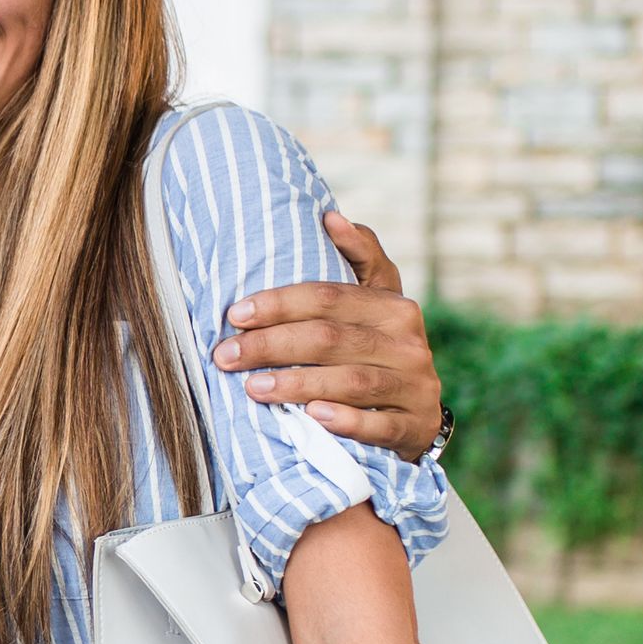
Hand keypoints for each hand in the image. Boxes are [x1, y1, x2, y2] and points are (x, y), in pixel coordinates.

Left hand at [214, 211, 445, 462]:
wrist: (416, 415)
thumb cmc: (379, 351)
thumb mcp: (377, 302)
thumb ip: (360, 258)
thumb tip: (330, 217)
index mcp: (394, 306)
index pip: (329, 297)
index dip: (278, 304)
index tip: (234, 314)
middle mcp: (409, 342)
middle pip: (330, 338)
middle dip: (271, 345)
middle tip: (225, 356)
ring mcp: (415, 386)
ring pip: (351, 381)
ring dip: (296, 384)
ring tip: (252, 388)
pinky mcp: (414, 426)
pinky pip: (379, 425)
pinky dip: (345, 421)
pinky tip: (311, 418)